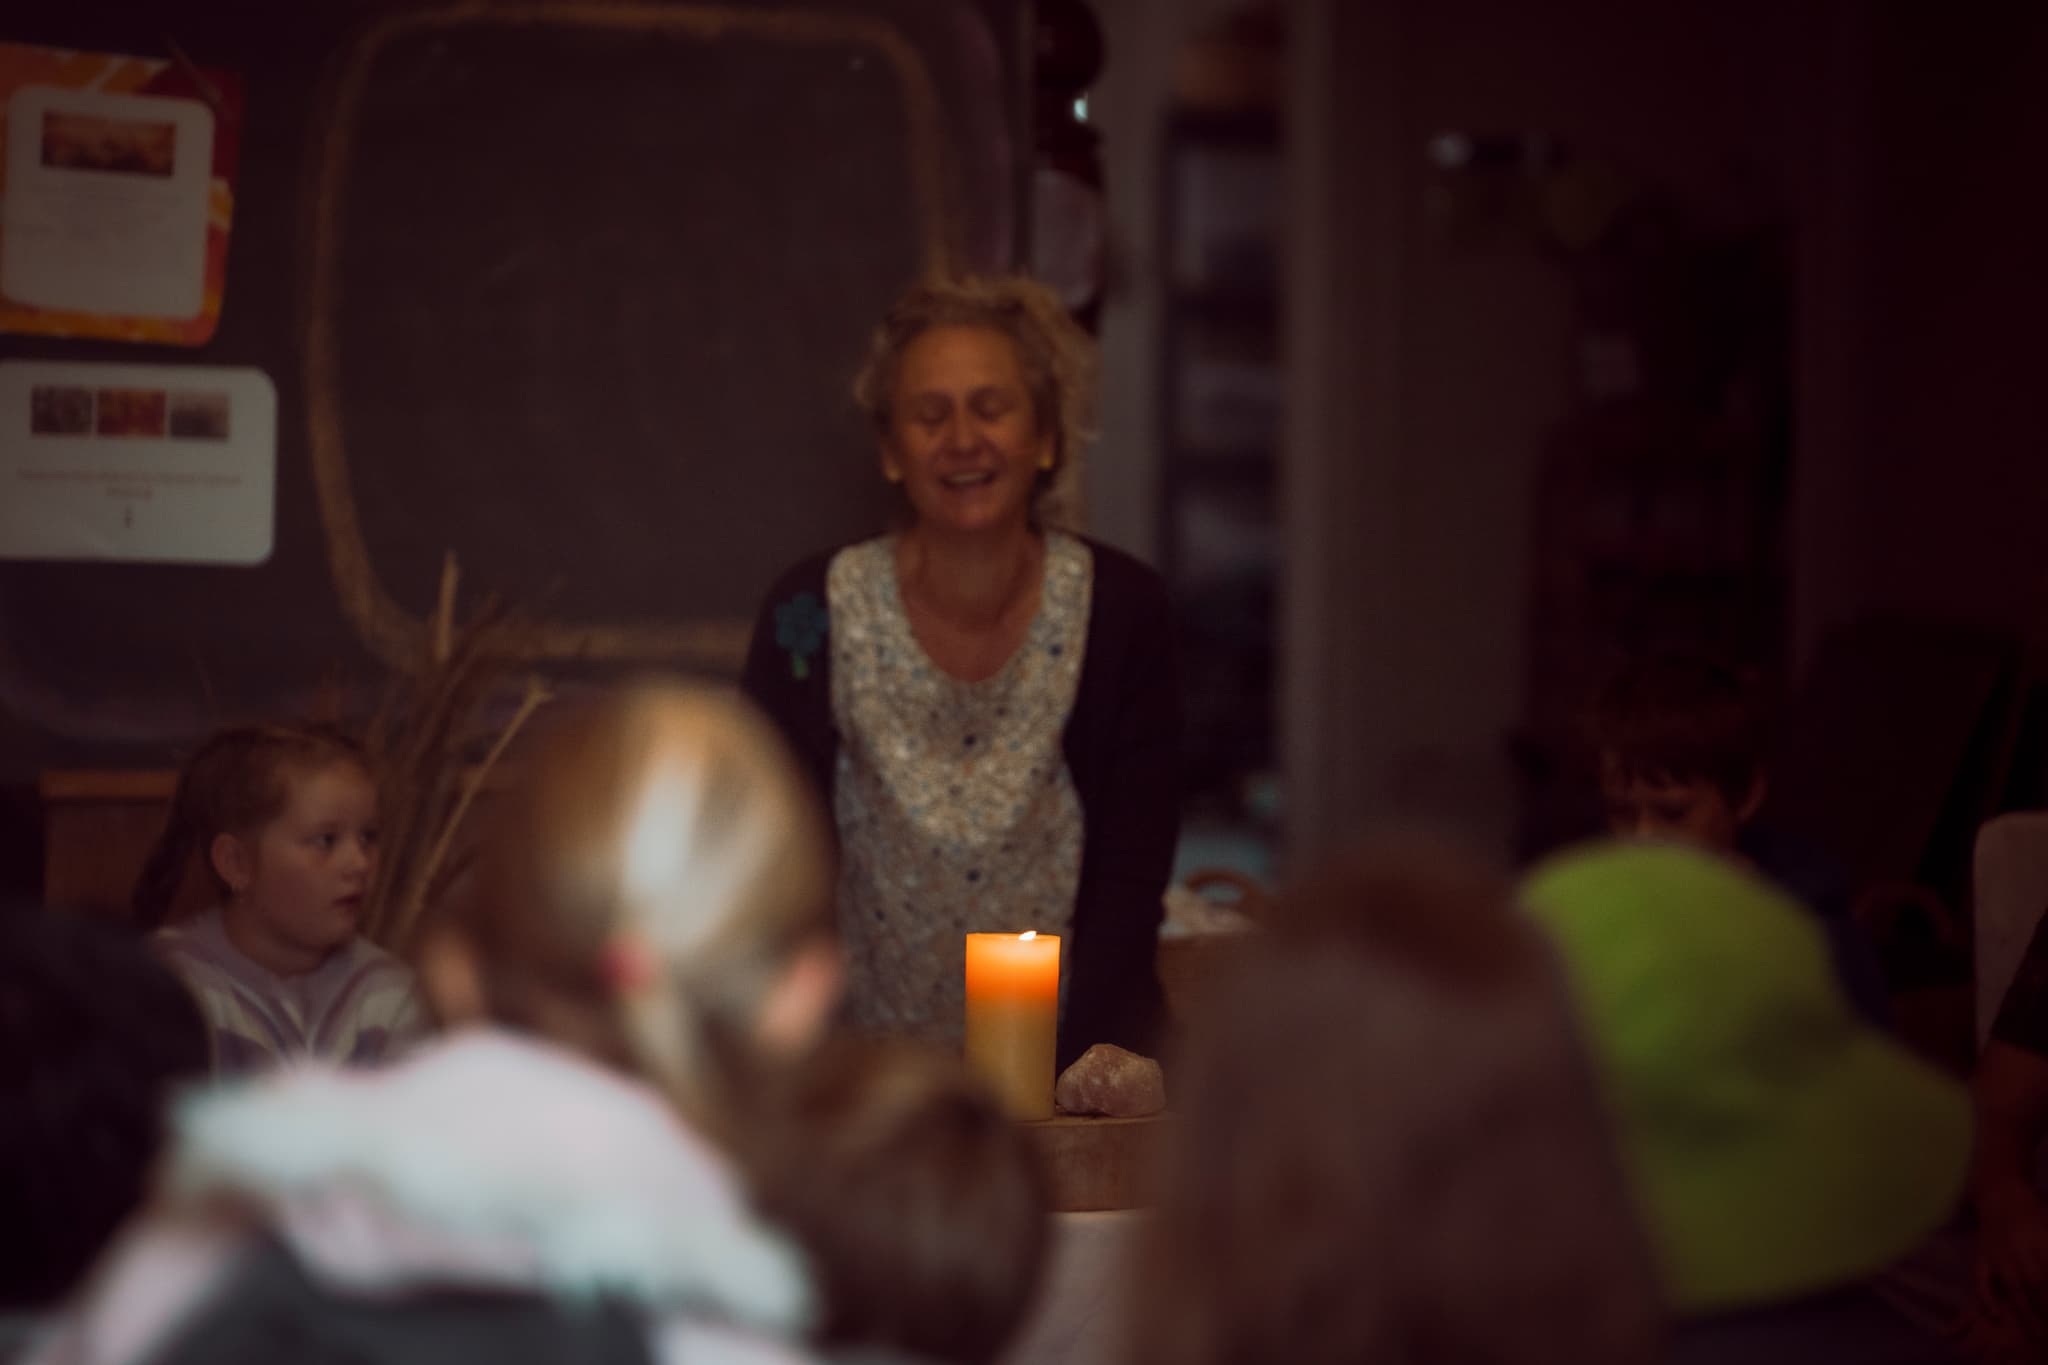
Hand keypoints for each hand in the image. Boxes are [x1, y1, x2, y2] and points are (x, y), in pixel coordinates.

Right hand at [1971, 1184, 2047, 1349]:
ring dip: (2026, 1312)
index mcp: (2040, 1238)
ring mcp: (1996, 1252)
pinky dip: (1987, 1297)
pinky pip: (1981, 1278)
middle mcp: (2017, 1247)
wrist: (1999, 1190)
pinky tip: (1996, 1316)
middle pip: (2036, 1283)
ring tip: (2038, 1334)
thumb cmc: (2033, 1210)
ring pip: (2013, 1286)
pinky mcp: (1981, 1255)